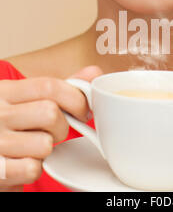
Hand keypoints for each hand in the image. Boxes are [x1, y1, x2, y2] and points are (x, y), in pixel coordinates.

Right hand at [0, 65, 101, 191]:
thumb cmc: (16, 126)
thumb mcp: (31, 100)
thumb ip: (61, 88)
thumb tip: (94, 72)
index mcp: (5, 91)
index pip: (49, 86)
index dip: (75, 99)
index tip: (84, 111)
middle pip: (51, 113)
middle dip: (62, 126)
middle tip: (55, 132)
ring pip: (44, 143)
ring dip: (47, 149)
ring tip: (35, 147)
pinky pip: (32, 169)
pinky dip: (35, 168)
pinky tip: (25, 162)